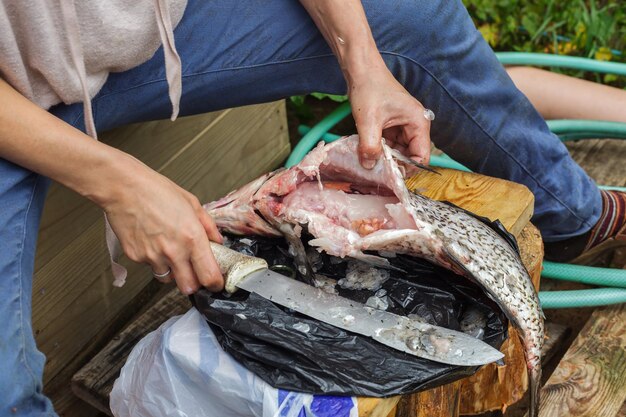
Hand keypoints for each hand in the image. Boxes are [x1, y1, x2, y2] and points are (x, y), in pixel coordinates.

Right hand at [102, 159, 223, 294]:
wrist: (124, 187)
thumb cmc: (156, 190)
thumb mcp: (191, 203)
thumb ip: (208, 225)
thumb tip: (217, 240)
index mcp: (192, 238)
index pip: (209, 276)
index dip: (215, 283)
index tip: (215, 282)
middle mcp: (174, 251)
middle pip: (188, 288)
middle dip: (193, 283)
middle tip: (193, 272)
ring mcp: (152, 256)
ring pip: (167, 278)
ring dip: (172, 271)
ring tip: (169, 250)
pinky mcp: (136, 257)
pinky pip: (149, 266)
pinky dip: (153, 259)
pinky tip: (152, 241)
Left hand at [349, 67, 431, 168]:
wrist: (360, 69)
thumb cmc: (370, 88)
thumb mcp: (369, 121)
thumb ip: (370, 146)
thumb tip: (369, 167)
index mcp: (418, 122)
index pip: (421, 156)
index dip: (408, 168)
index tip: (390, 174)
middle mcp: (414, 125)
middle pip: (409, 155)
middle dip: (394, 164)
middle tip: (375, 170)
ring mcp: (402, 125)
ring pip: (397, 151)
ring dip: (384, 157)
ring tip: (368, 159)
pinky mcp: (391, 125)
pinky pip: (388, 144)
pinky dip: (378, 149)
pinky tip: (366, 150)